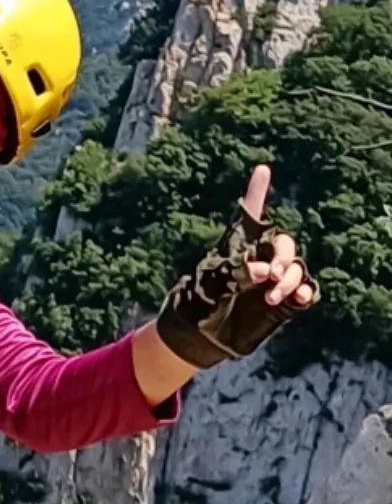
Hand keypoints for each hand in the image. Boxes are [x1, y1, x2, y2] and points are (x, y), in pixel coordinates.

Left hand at [153, 164, 318, 374]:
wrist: (202, 335)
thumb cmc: (199, 303)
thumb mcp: (211, 283)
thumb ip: (237, 272)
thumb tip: (265, 273)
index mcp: (238, 246)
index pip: (251, 214)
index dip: (258, 191)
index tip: (262, 168)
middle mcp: (259, 259)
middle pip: (284, 244)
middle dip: (282, 256)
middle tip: (268, 274)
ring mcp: (273, 281)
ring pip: (296, 268)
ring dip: (289, 279)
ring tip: (272, 296)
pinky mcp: (284, 303)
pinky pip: (305, 290)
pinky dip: (306, 292)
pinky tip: (300, 298)